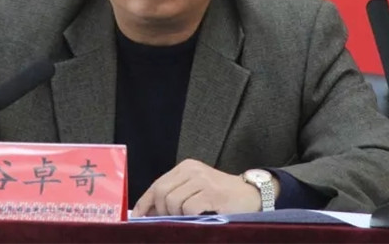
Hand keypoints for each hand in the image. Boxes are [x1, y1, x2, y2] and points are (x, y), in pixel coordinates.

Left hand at [131, 159, 269, 216]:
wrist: (251, 194)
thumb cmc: (220, 196)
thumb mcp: (195, 189)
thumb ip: (174, 196)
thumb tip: (148, 213)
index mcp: (185, 167)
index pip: (156, 185)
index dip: (145, 203)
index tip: (137, 218)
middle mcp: (192, 170)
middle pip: (161, 193)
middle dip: (161, 212)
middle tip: (170, 222)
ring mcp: (202, 180)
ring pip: (173, 202)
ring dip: (178, 217)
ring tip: (191, 218)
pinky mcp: (212, 192)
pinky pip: (189, 209)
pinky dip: (191, 218)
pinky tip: (201, 217)